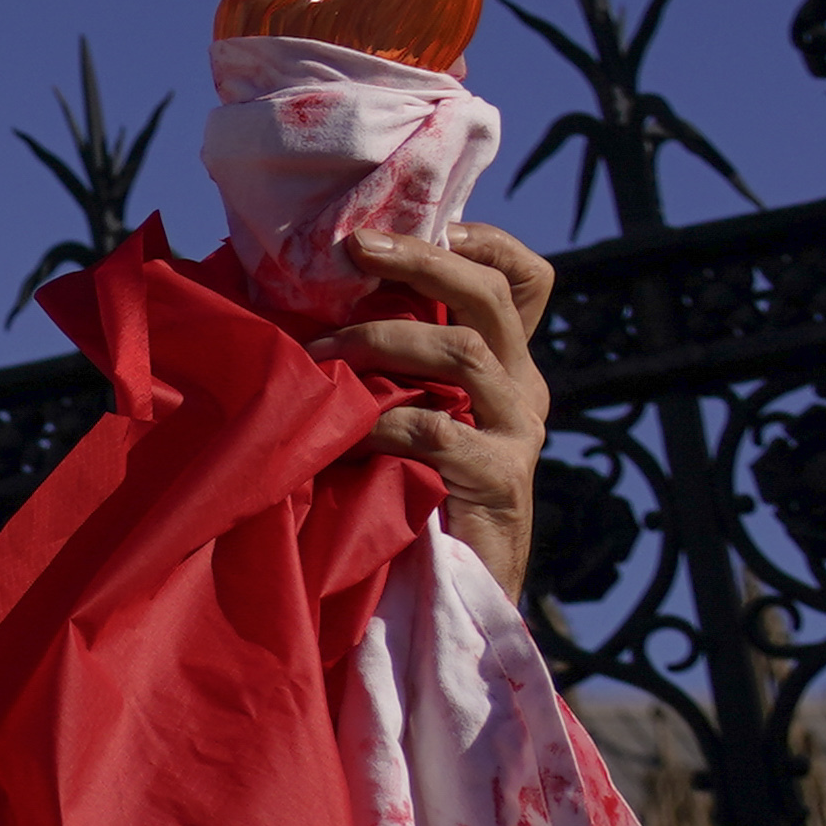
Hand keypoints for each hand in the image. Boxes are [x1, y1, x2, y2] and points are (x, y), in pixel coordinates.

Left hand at [314, 225, 554, 591]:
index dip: (483, 241)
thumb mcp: (400, 411)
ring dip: (383, 338)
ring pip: (466, 349)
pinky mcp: (501, 481)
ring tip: (321, 353)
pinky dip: (377, 422)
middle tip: (355, 248)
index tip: (419, 224)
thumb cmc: (402, 497)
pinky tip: (337, 434)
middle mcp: (521, 390)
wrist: (442, 601)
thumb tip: (301, 294)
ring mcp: (517, 434)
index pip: (524, 280)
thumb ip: (384, 361)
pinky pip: (434, 430)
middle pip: (491, 296)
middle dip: (421, 260)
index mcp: (504, 366)